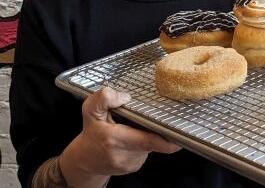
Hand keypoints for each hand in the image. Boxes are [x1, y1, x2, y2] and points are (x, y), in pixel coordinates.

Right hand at [59, 87, 180, 187]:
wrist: (84, 160)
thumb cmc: (91, 133)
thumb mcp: (90, 111)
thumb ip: (104, 98)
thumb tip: (125, 96)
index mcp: (115, 140)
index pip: (149, 141)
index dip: (168, 139)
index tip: (180, 133)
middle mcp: (124, 155)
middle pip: (153, 141)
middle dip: (156, 130)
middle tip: (151, 120)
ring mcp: (131, 164)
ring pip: (150, 145)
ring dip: (147, 135)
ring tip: (133, 128)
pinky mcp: (134, 167)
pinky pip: (145, 151)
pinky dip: (142, 143)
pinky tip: (131, 138)